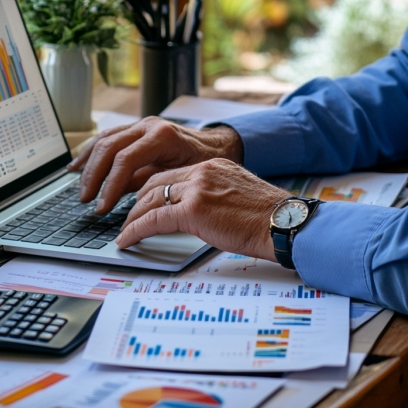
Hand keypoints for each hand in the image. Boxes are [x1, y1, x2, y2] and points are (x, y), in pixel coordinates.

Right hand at [68, 117, 242, 212]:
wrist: (218, 144)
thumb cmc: (206, 162)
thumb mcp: (184, 176)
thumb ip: (156, 184)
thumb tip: (128, 201)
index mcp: (162, 136)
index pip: (125, 160)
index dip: (110, 185)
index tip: (102, 207)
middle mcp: (149, 126)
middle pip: (109, 148)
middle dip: (94, 177)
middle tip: (87, 201)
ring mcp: (141, 125)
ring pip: (104, 140)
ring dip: (88, 165)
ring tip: (79, 188)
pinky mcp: (135, 129)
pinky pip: (107, 138)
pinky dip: (90, 152)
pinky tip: (77, 165)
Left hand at [115, 158, 289, 261]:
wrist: (283, 224)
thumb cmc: (268, 218)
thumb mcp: (236, 195)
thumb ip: (213, 196)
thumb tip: (197, 211)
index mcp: (212, 167)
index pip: (171, 175)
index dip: (152, 190)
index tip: (143, 202)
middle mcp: (202, 172)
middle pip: (155, 183)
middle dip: (137, 202)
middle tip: (129, 216)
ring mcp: (196, 189)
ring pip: (150, 199)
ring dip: (133, 217)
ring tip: (125, 231)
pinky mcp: (192, 210)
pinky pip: (153, 219)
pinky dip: (135, 230)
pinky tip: (127, 240)